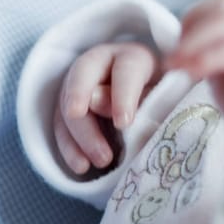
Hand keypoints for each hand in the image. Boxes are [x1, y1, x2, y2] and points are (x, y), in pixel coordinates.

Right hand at [54, 41, 161, 174]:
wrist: (152, 102)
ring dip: (81, 136)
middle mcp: (100, 64)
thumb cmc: (163, 96)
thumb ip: (139, 97)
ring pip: (67, 104)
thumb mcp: (161, 95)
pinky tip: (81, 166)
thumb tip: (97, 101)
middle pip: (82, 75)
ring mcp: (79, 84)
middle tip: (91, 136)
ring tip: (102, 161)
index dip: (122, 95)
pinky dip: (69, 148)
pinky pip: (60, 126)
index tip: (124, 123)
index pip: (125, 70)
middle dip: (81, 102)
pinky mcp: (67, 106)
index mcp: (132, 57)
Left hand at [168, 0, 223, 212]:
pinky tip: (195, 73)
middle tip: (171, 60)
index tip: (173, 48)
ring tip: (177, 67)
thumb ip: (210, 50)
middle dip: (191, 32)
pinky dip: (212, 57)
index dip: (193, 20)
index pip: (223, 5)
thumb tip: (180, 38)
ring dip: (196, 44)